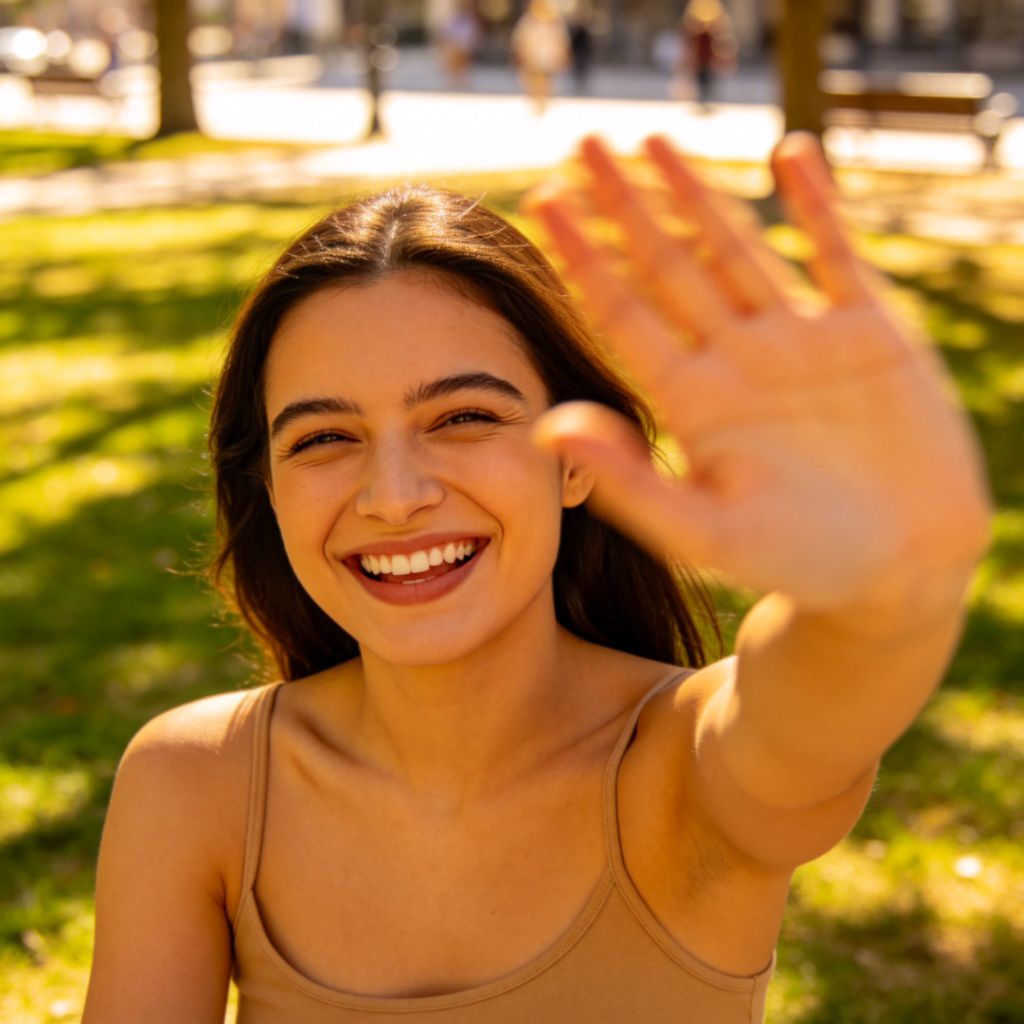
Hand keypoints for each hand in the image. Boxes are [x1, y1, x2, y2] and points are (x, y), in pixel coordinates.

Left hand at [527, 134, 988, 619]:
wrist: (898, 571)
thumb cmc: (796, 562)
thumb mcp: (703, 531)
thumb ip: (628, 480)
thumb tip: (546, 425)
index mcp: (691, 402)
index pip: (622, 315)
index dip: (582, 259)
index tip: (542, 204)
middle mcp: (735, 361)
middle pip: (667, 267)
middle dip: (626, 208)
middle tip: (582, 145)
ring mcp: (799, 342)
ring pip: (738, 248)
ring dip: (698, 193)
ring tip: (657, 138)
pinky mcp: (868, 333)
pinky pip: (836, 254)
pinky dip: (817, 204)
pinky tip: (790, 152)